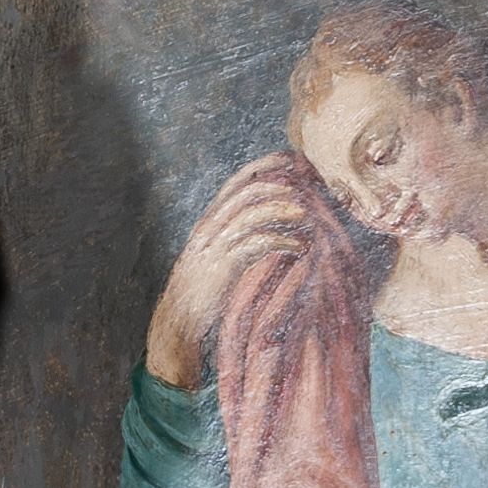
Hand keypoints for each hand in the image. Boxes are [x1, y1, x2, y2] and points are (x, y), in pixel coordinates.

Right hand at [145, 160, 312, 387]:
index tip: (297, 165)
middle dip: (281, 182)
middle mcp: (211, 226)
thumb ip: (237, 236)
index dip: (268, 166)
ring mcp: (215, 244)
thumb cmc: (203, 292)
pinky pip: (255, 243)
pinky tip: (300, 247)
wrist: (177, 322)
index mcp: (211, 219)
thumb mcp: (217, 255)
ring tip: (307, 216)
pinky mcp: (222, 266)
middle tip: (310, 186)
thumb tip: (271, 224)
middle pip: (247, 188)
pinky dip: (281, 241)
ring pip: (250, 212)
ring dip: (283, 210)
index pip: (240, 179)